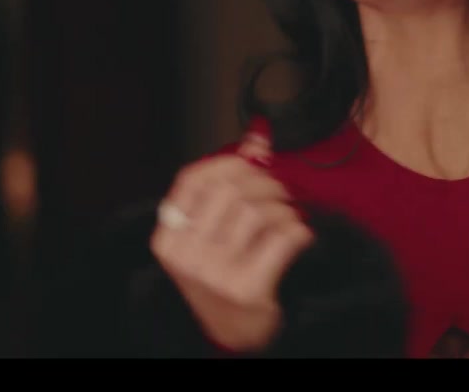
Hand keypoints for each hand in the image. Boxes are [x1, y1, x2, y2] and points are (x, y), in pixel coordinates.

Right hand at [151, 130, 311, 352]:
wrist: (233, 331)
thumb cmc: (224, 273)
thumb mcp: (212, 232)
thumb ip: (228, 184)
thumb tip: (258, 138)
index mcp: (169, 236)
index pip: (194, 178)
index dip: (231, 162)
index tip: (255, 164)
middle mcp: (185, 255)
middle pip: (230, 191)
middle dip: (266, 184)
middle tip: (282, 194)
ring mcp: (214, 273)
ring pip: (256, 211)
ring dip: (284, 209)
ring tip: (289, 218)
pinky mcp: (246, 288)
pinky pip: (282, 239)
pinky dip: (298, 231)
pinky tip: (299, 237)